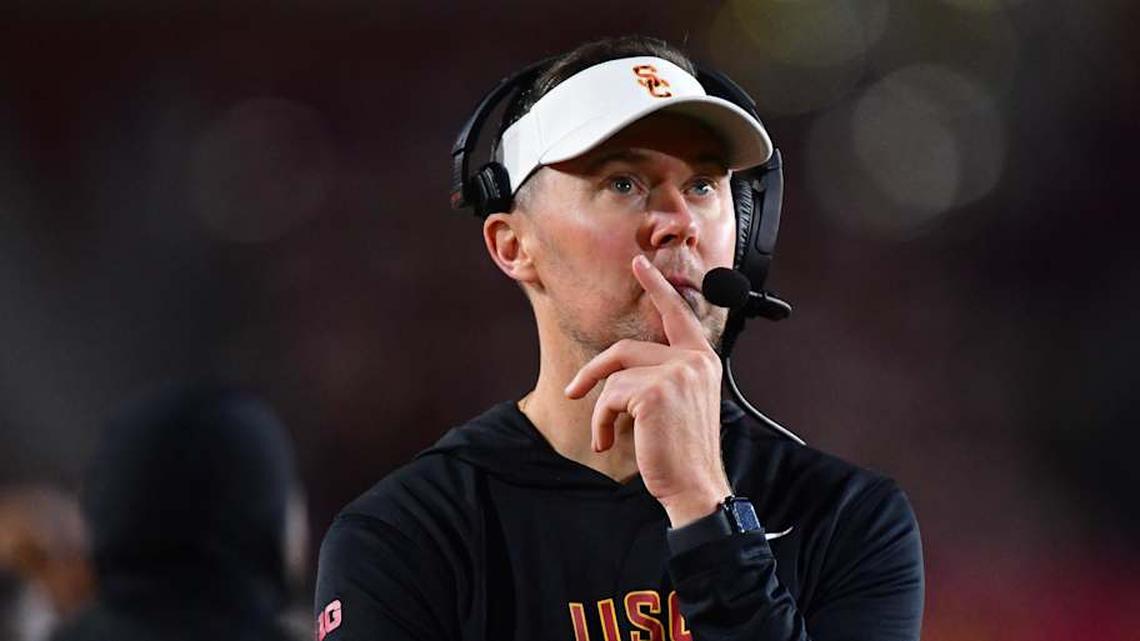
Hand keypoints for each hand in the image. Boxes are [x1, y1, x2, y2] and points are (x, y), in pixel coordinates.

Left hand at [564, 254, 731, 526]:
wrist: (695, 486)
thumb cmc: (684, 452)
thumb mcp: (681, 404)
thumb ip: (665, 376)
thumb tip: (620, 370)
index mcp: (702, 361)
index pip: (677, 314)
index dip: (656, 287)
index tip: (639, 264)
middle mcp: (693, 361)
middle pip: (626, 349)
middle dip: (594, 372)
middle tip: (573, 391)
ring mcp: (676, 373)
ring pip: (615, 376)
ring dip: (601, 410)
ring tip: (605, 435)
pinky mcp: (655, 391)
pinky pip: (610, 397)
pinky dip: (601, 421)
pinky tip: (609, 441)